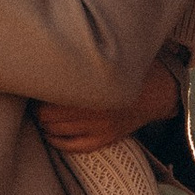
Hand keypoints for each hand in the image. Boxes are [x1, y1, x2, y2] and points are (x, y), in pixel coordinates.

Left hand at [37, 64, 178, 151]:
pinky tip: (50, 131)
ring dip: (44, 122)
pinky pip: (71, 146)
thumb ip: (81, 53)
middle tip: (37, 97)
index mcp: (92, 84)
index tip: (36, 80)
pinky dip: (55, 140)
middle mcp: (94, 109)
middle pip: (46, 115)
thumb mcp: (108, 53)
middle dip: (37, 106)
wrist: (158, 91)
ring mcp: (98, 127)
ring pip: (54, 130)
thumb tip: (47, 47)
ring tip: (43, 111)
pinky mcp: (104, 139)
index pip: (48, 93)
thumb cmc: (128, 66)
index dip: (37, 88)